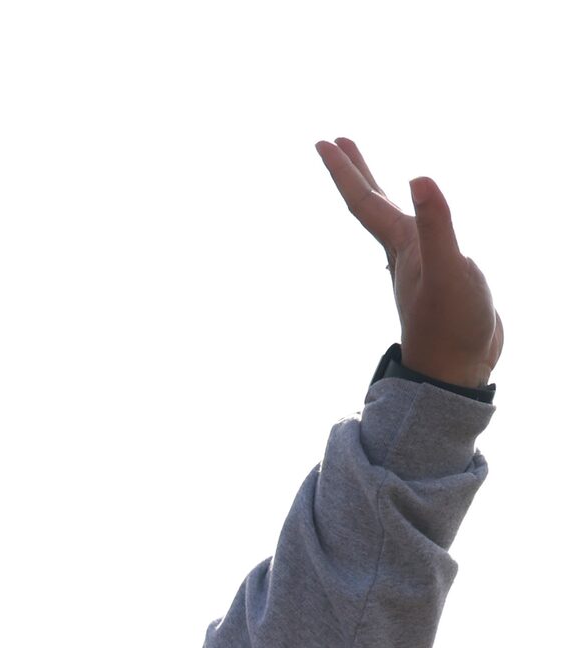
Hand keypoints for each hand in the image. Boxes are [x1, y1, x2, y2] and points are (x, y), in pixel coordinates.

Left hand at [318, 138, 501, 387]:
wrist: (458, 371)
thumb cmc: (452, 324)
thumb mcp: (448, 268)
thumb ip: (436, 224)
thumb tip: (419, 178)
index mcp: (401, 245)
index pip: (364, 200)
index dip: (344, 169)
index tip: (324, 141)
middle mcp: (402, 252)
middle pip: (371, 204)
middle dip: (356, 171)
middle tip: (337, 141)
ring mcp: (418, 265)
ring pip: (392, 220)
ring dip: (379, 193)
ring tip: (374, 176)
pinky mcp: (436, 277)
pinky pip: (417, 237)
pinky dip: (414, 219)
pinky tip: (417, 224)